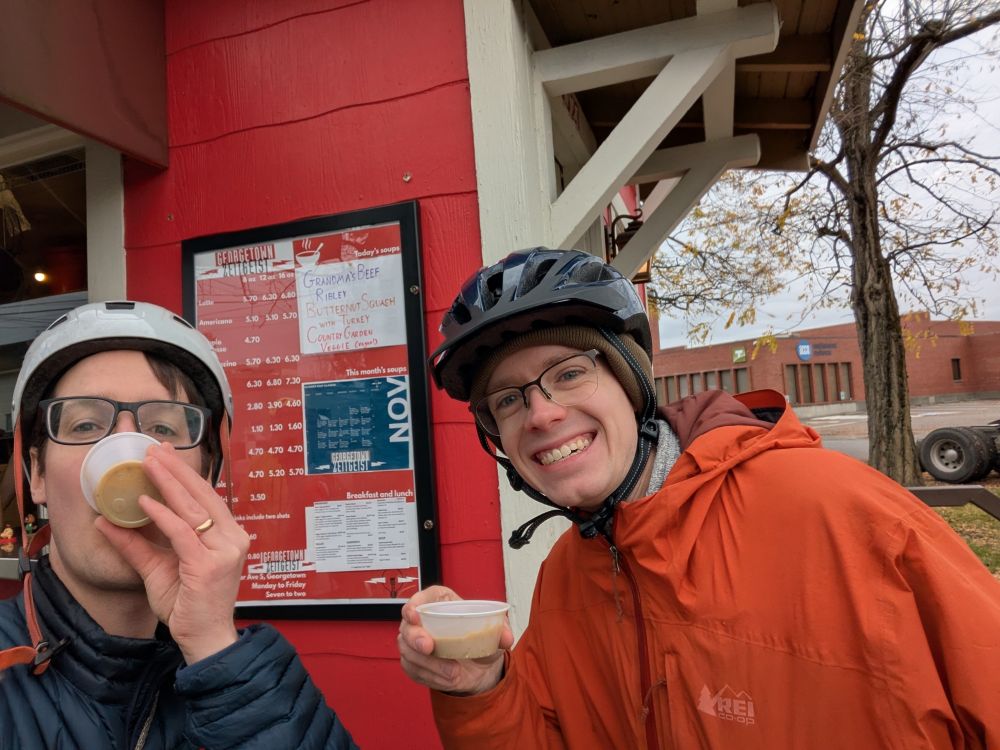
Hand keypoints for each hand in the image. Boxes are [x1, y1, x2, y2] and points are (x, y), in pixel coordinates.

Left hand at [95, 443, 249, 664]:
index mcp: (227, 535)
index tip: (165, 454)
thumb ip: (136, 545)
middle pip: (202, 494)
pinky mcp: (210, 564)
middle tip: (154, 449)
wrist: (204, 638)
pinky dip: (162, 515)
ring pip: (193, 508)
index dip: (185, 474)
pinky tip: (144, 502)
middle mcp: (232, 537)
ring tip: (148, 463)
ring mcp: (224, 550)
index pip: (206, 496)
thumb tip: (106, 522)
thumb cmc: (188, 605)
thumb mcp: (158, 568)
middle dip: (176, 470)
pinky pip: (182, 533)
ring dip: (168, 482)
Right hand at [398, 585, 513, 694]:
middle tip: (429, 647)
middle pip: (407, 625)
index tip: (414, 614)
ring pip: (407, 650)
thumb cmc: (481, 642)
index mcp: (441, 604)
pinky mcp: (413, 662)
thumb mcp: (494, 634)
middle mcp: (423, 621)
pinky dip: (430, 676)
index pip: (421, 599)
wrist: (479, 668)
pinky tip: (447, 678)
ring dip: (428, 663)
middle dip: (414, 637)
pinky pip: (412, 669)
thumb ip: (501, 632)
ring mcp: (414, 642)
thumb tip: (506, 638)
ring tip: (453, 671)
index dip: (413, 604)